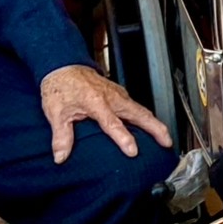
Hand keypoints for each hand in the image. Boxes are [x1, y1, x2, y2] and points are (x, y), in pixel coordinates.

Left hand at [43, 63, 173, 163]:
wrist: (65, 67)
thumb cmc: (61, 87)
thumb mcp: (56, 113)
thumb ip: (61, 136)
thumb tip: (61, 156)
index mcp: (96, 102)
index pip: (112, 123)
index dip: (123, 137)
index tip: (133, 151)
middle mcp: (112, 98)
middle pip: (139, 114)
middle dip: (155, 128)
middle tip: (167, 142)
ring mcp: (118, 95)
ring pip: (141, 110)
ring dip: (154, 123)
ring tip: (165, 138)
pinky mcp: (120, 94)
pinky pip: (136, 107)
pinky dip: (146, 118)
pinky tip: (149, 128)